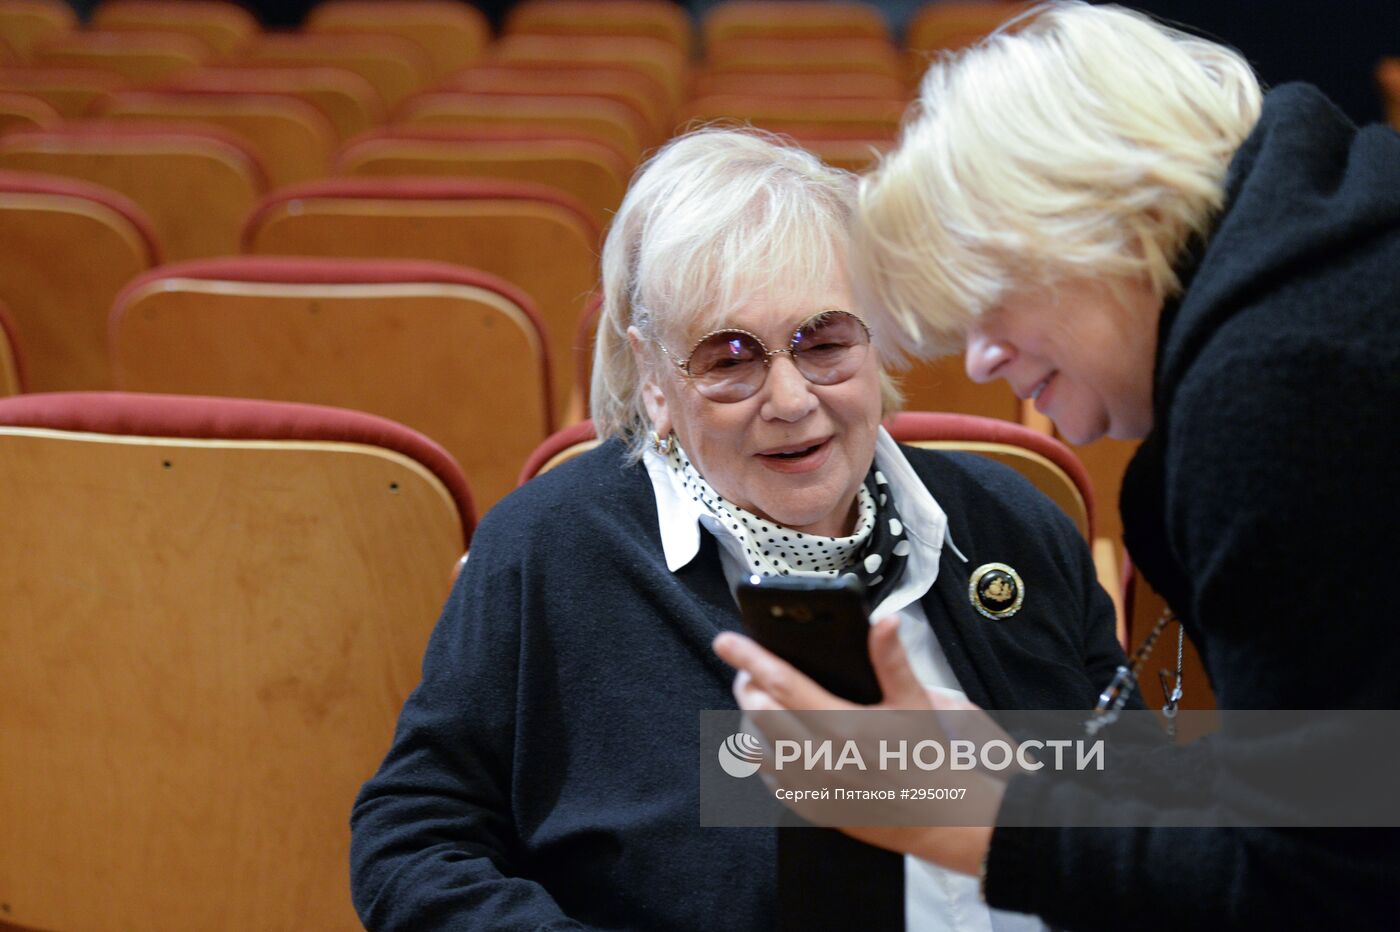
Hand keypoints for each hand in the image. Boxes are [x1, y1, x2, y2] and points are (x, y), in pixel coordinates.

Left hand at [713, 617, 998, 875]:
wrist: (937, 818)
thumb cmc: (926, 759)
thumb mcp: (914, 703)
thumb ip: (892, 660)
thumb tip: (885, 621)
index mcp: (842, 725)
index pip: (781, 683)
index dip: (749, 659)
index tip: (726, 641)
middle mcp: (818, 758)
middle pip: (758, 712)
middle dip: (747, 684)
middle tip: (750, 669)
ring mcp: (808, 787)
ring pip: (754, 746)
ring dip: (750, 719)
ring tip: (760, 700)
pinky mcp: (807, 807)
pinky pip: (767, 776)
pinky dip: (762, 752)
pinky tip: (775, 739)